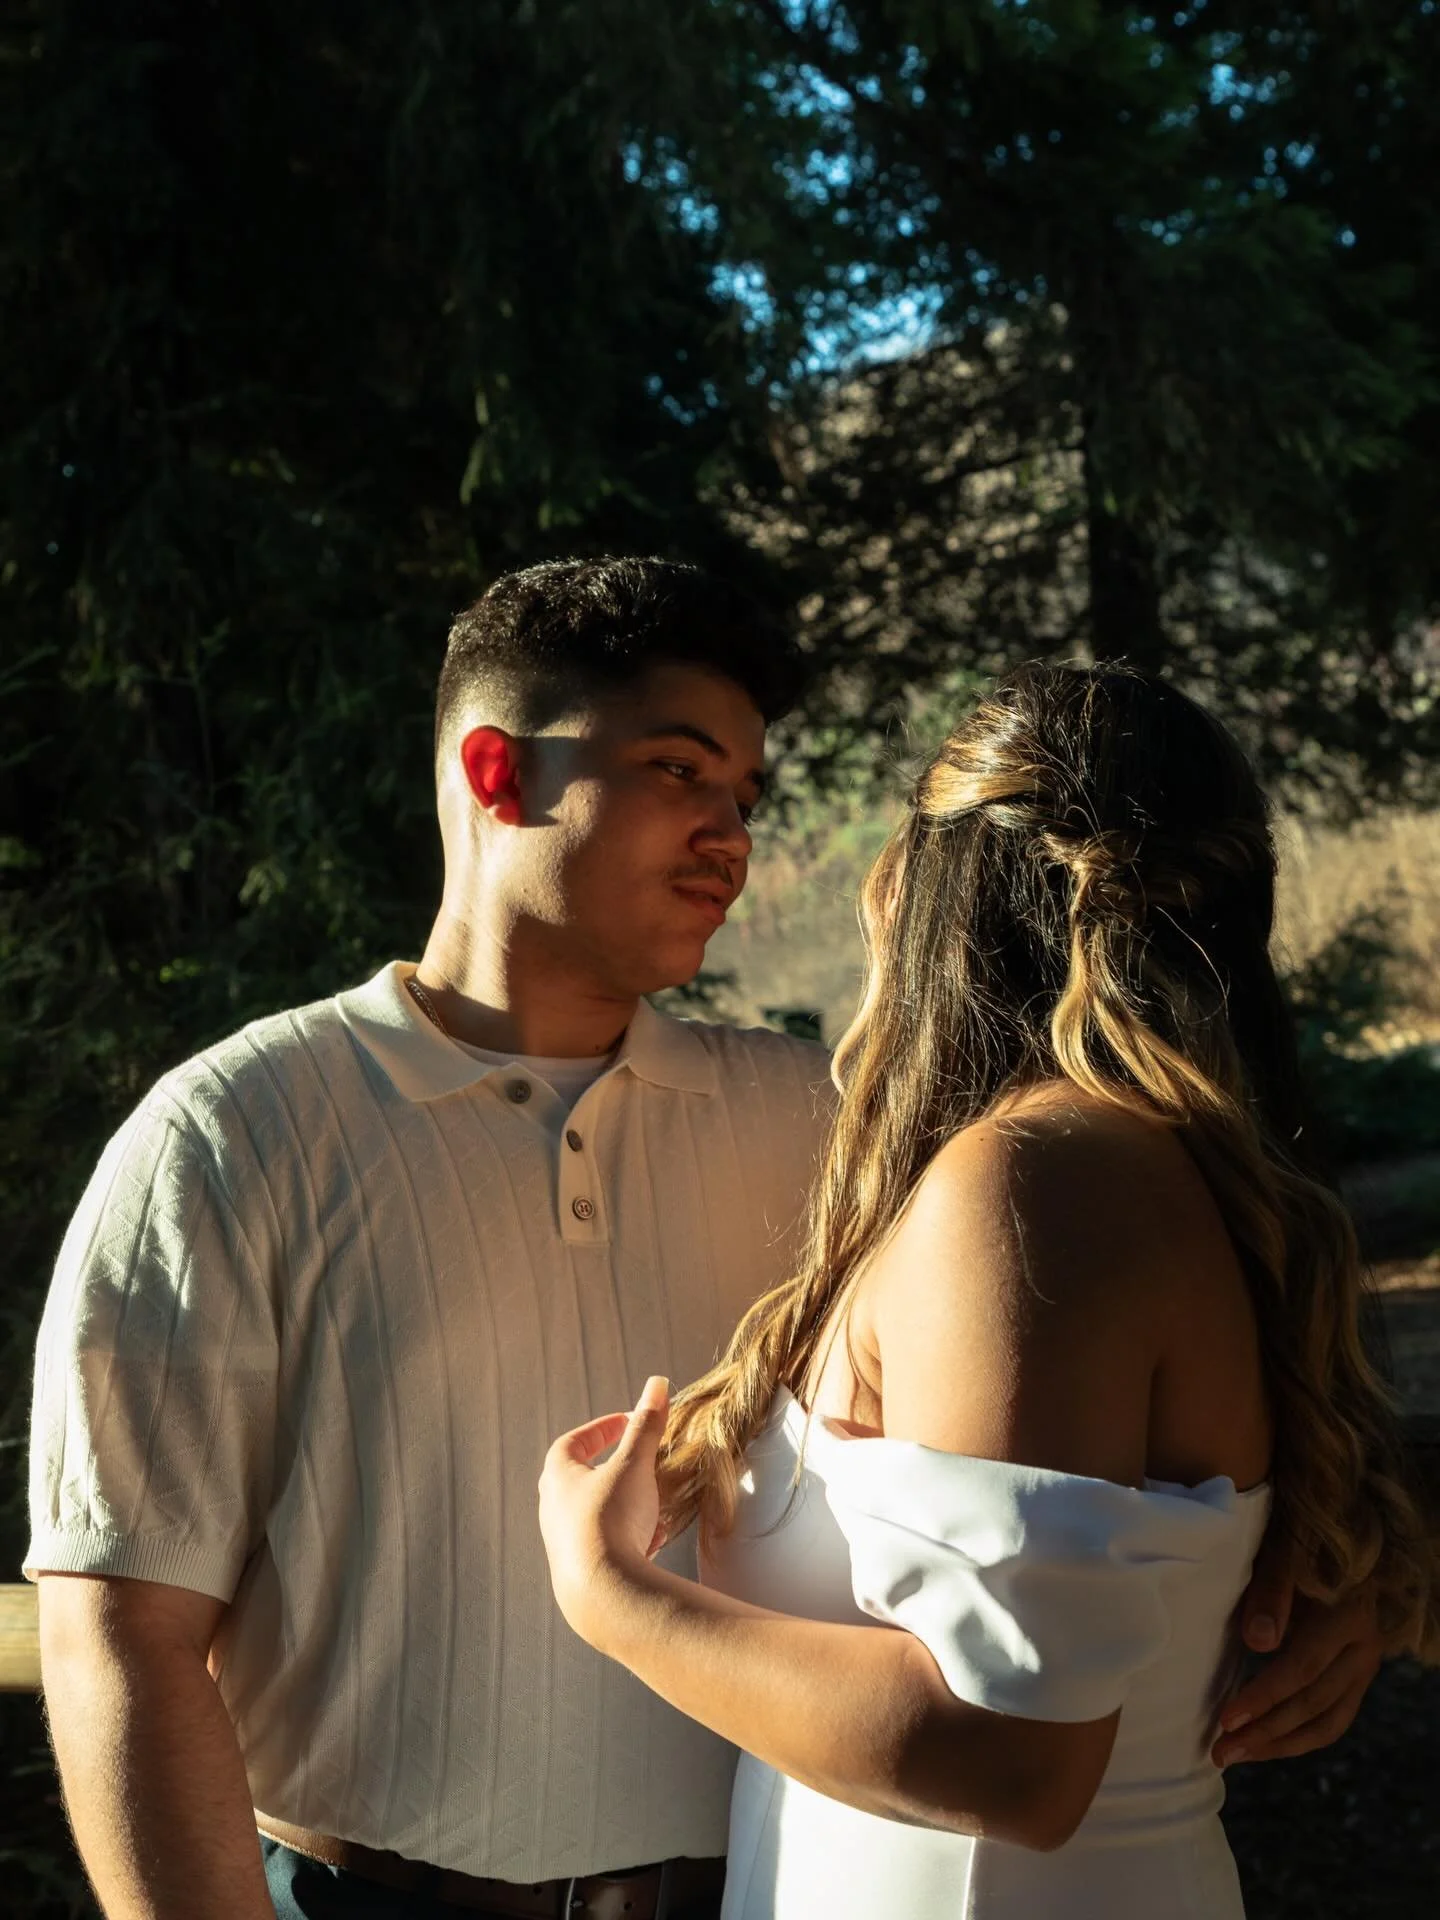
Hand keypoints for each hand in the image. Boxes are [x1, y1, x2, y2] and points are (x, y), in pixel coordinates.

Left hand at [538, 1376, 669, 1649]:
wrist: (602, 1595)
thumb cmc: (611, 1519)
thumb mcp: (634, 1464)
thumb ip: (646, 1425)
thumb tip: (657, 1383)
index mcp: (557, 1478)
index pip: (572, 1443)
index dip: (600, 1429)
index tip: (628, 1423)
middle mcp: (553, 1510)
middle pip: (579, 1479)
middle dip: (612, 1468)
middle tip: (638, 1462)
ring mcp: (564, 1544)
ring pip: (595, 1514)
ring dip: (624, 1504)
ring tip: (654, 1502)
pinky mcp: (580, 1573)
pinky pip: (605, 1545)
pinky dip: (628, 1536)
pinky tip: (652, 1541)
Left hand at [1212, 1535, 1383, 1765]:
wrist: (1341, 1538)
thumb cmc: (1302, 1541)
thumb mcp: (1283, 1554)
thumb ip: (1270, 1594)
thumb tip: (1257, 1643)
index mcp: (1349, 1615)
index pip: (1302, 1668)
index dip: (1263, 1697)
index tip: (1225, 1720)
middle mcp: (1365, 1648)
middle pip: (1315, 1703)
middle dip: (1266, 1733)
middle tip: (1221, 1753)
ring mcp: (1367, 1666)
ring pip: (1328, 1722)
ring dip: (1281, 1745)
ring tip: (1237, 1756)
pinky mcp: (1359, 1676)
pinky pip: (1334, 1718)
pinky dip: (1300, 1736)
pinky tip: (1266, 1743)